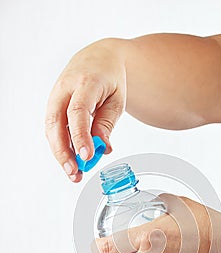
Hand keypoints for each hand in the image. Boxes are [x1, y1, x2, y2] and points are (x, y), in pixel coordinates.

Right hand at [45, 39, 125, 181]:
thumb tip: (102, 148)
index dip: (80, 136)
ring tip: (74, 173)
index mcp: (85, 82)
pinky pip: (54, 129)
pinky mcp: (53, 106)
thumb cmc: (110, 79)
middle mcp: (64, 88)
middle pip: (56, 122)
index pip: (78, 111)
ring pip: (51, 129)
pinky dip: (61, 147)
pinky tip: (71, 161)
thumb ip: (107, 123)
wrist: (99, 59)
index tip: (86, 156)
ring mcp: (55, 96)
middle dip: (63, 150)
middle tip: (75, 172)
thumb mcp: (117, 100)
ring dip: (60, 154)